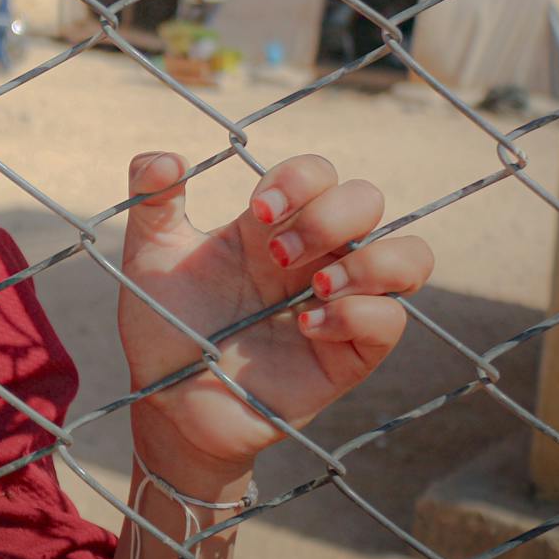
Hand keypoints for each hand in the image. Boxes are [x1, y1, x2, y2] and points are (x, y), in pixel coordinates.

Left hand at [116, 152, 433, 488]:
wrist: (167, 400)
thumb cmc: (163, 324)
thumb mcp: (148, 257)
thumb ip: (150, 201)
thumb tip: (166, 158)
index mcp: (272, 227)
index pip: (319, 174)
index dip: (300, 178)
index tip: (256, 212)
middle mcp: (314, 257)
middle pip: (369, 200)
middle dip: (330, 216)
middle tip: (277, 254)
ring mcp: (338, 304)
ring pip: (409, 257)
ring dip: (369, 261)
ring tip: (314, 285)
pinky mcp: (350, 355)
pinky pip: (391, 321)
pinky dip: (358, 315)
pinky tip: (307, 327)